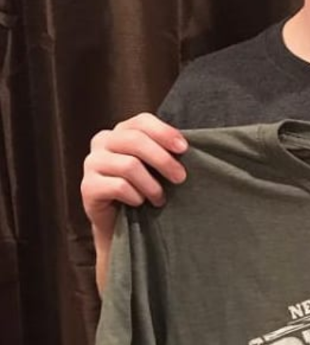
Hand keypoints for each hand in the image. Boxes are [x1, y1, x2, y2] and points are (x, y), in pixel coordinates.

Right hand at [81, 113, 187, 291]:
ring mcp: (91, 163)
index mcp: (120, 131)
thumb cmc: (144, 187)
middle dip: (163, 160)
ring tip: (160, 198)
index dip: (164, 132)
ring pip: (129, 165)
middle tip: (180, 178)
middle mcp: (102, 141)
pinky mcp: (87, 187)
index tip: (184, 149)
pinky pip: (118, 186)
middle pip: (135, 140)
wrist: (121, 223)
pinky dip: (136, 196)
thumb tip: (188, 146)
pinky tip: (140, 203)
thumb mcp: (156, 165)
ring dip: (151, 184)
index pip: (142, 121)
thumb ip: (165, 150)